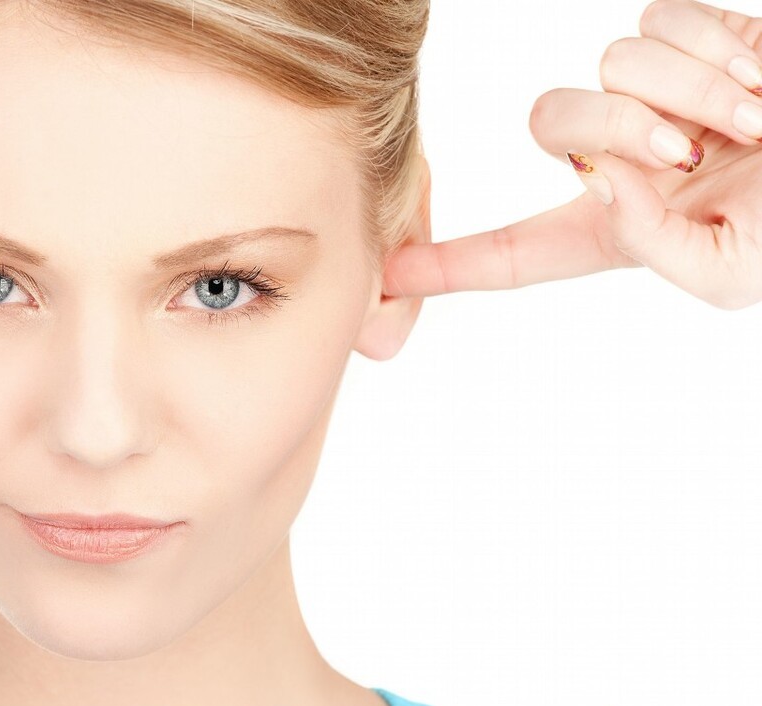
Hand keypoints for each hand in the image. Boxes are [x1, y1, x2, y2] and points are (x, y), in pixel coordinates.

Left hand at [384, 0, 761, 310]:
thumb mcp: (736, 270)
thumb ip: (657, 247)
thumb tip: (597, 182)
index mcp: (620, 229)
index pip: (517, 251)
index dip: (451, 264)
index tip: (384, 277)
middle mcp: (624, 158)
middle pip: (550, 121)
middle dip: (618, 127)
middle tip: (695, 151)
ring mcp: (653, 94)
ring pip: (607, 63)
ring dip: (689, 90)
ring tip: (756, 119)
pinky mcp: (689, 39)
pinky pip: (659, 21)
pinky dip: (716, 49)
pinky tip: (760, 77)